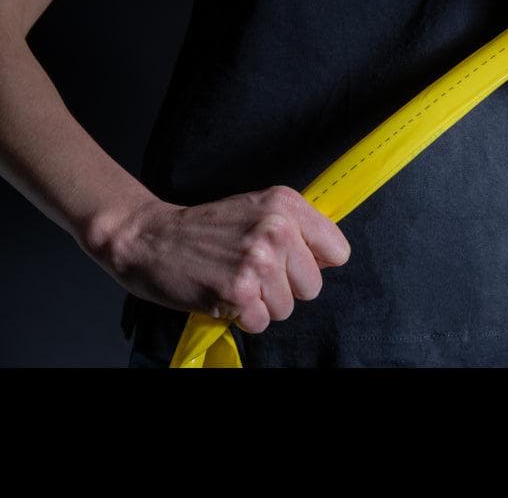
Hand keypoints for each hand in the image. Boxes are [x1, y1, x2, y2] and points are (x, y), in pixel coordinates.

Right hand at [95, 185, 350, 333]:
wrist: (150, 238)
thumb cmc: (206, 228)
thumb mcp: (257, 208)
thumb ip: (296, 228)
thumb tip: (330, 259)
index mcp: (286, 204)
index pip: (338, 250)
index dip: (315, 263)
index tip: (292, 262)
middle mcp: (277, 228)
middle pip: (313, 286)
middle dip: (286, 287)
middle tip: (253, 272)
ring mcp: (258, 260)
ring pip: (287, 307)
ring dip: (262, 303)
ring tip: (235, 280)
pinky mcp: (238, 291)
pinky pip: (261, 322)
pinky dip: (242, 317)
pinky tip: (223, 294)